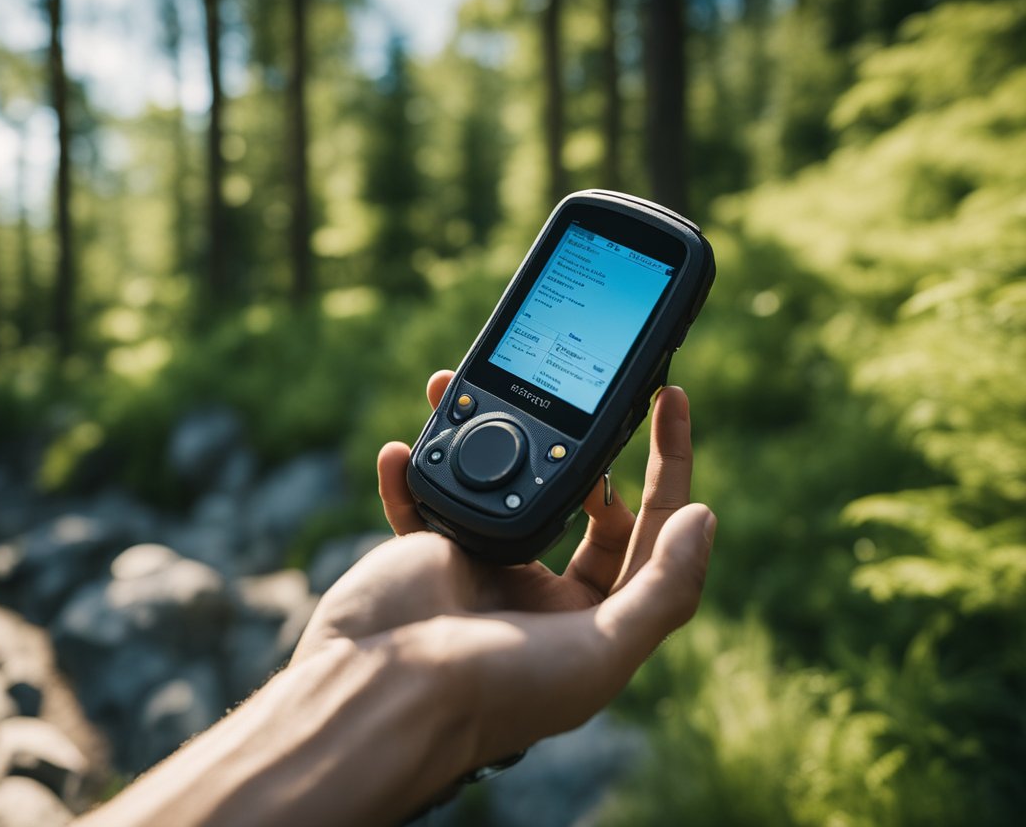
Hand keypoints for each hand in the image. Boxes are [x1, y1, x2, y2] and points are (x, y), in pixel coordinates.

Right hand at [293, 369, 714, 769]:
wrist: (384, 699)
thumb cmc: (496, 691)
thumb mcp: (601, 651)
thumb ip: (663, 589)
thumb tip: (705, 517)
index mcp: (593, 619)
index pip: (649, 530)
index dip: (669, 464)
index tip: (671, 398)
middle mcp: (543, 591)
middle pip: (581, 497)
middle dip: (582, 442)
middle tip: (574, 408)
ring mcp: (484, 568)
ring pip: (502, 482)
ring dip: (489, 432)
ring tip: (468, 390)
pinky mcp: (428, 556)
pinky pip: (427, 498)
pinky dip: (413, 474)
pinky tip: (403, 452)